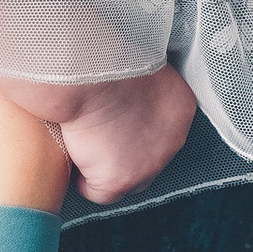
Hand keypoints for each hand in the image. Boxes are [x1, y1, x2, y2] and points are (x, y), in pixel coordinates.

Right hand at [56, 63, 198, 204]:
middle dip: (124, 153)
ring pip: (127, 180)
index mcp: (180, 108)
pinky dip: (83, 180)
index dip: (133, 129)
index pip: (160, 132)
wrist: (86, 71)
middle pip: (148, 160)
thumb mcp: (137, 67)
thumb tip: (122, 102)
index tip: (114, 121)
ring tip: (83, 147)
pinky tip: (73, 159)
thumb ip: (140, 89)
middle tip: (97, 136)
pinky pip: (98, 192)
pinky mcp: (120, 180)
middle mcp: (173, 141)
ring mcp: (149, 164)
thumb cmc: (103, 59)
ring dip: (105, 168)